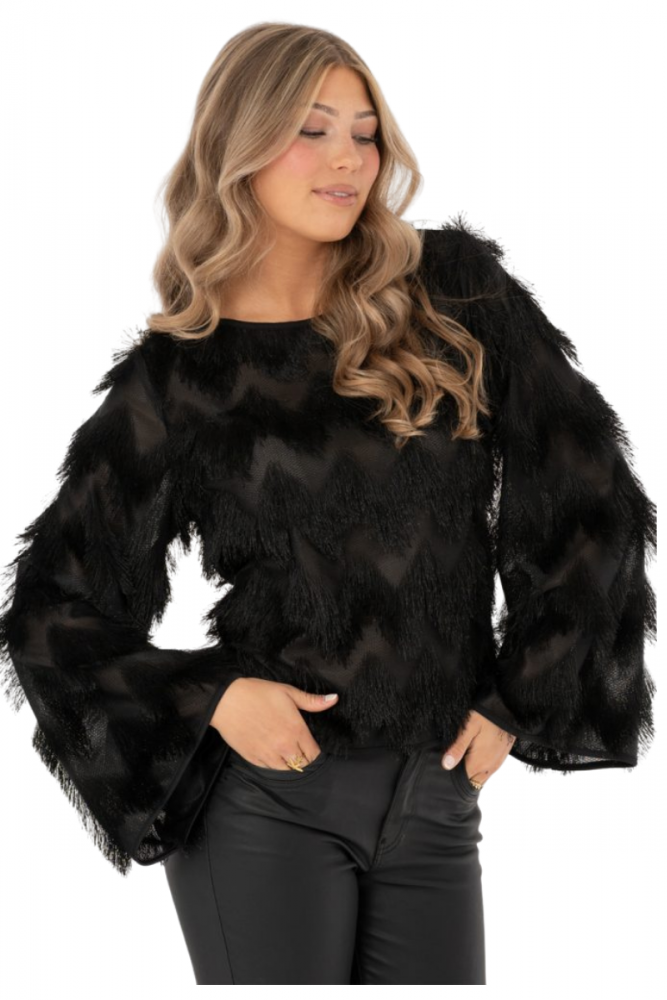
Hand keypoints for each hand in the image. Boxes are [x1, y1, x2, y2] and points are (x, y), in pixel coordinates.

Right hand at [210, 677, 338, 769]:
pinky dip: (274, 763)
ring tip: (285, 751)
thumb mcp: (287, 692)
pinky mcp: (253, 758)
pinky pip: (269, 769)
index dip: (314, 751)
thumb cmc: (257, 693)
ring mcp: (268, 755)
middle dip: (303, 758)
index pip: (314, 754)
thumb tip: (333, 699)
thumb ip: (312, 701)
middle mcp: (284, 746)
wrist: (226, 701)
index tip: (311, 746)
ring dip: (289, 763)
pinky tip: (272, 752)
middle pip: (302, 765)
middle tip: (298, 748)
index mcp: (296, 730)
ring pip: (286, 769)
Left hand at [441, 710, 515, 786]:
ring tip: (460, 760)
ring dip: (471, 773)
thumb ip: (458, 748)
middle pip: (472, 782)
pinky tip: (473, 756)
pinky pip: (488, 770)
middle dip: (461, 778)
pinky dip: (479, 768)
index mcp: (479, 762)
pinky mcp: (501, 757)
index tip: (445, 771)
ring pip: (481, 777)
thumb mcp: (469, 728)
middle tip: (451, 765)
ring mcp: (497, 763)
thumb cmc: (486, 715)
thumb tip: (446, 765)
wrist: (507, 708)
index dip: (452, 778)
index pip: (463, 781)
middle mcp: (490, 767)